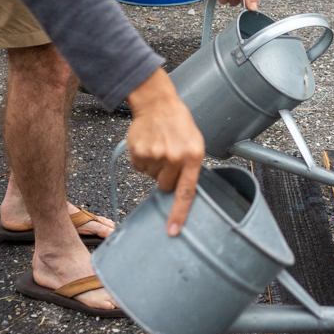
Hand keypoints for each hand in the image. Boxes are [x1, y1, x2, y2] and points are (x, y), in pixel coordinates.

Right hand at [124, 68, 204, 235]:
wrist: (157, 103)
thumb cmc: (179, 123)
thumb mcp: (195, 143)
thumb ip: (191, 167)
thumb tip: (181, 193)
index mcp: (193, 156)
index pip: (186, 192)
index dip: (178, 214)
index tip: (172, 231)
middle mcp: (174, 157)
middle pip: (165, 186)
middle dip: (165, 177)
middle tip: (168, 158)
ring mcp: (155, 155)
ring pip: (150, 177)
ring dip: (153, 166)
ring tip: (159, 146)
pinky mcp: (138, 152)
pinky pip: (138, 168)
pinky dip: (142, 159)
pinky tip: (148, 144)